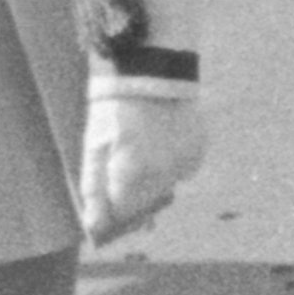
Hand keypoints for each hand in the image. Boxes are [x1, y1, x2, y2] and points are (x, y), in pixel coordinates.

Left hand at [79, 86, 209, 245]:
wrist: (151, 68)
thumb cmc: (114, 106)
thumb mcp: (94, 144)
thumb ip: (94, 189)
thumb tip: (94, 226)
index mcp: (132, 173)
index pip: (122, 214)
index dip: (112, 210)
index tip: (108, 201)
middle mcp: (162, 175)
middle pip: (146, 206)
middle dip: (132, 197)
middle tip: (124, 170)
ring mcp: (184, 163)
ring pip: (165, 189)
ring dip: (152, 181)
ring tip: (142, 149)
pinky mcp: (198, 151)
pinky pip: (182, 171)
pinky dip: (171, 164)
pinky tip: (161, 142)